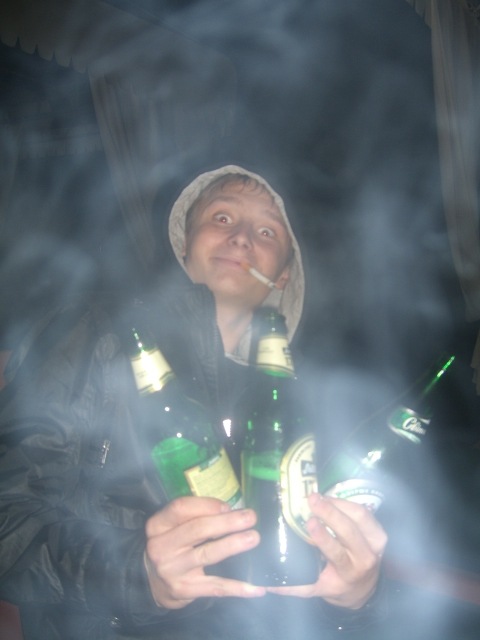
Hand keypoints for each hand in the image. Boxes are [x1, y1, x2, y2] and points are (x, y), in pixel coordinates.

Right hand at [144, 496, 265, 608]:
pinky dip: (237, 587)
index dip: (206, 505)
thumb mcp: (173, 527)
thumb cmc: (172, 545)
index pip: (180, 508)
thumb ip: (194, 516)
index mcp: (158, 525)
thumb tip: (230, 511)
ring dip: (233, 545)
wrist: (153, 582)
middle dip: (227, 522)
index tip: (228, 506)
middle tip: (250, 518)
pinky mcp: (184, 590)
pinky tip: (256, 587)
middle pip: (197, 529)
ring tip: (253, 538)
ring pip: (207, 554)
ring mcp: (172, 570)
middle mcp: (160, 547)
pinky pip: (215, 586)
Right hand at [267, 493, 387, 608]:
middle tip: (312, 499)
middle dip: (330, 512)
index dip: (324, 537)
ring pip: (360, 517)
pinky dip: (347, 503)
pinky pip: (364, 512)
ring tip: (319, 497)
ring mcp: (376, 544)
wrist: (362, 588)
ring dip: (339, 503)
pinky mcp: (379, 531)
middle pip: (350, 531)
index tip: (309, 522)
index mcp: (348, 573)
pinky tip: (331, 498)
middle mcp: (365, 559)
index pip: (337, 554)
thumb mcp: (314, 589)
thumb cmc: (335, 585)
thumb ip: (291, 585)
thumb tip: (264, 582)